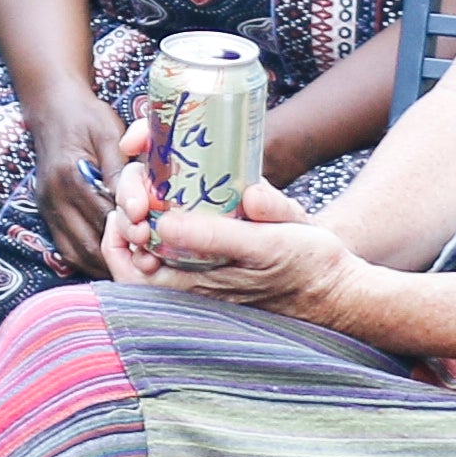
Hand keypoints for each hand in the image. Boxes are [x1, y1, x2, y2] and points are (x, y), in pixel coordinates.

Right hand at [24, 82, 131, 277]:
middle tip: (146, 266)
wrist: (52, 107)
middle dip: (117, 258)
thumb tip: (135, 207)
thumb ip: (119, 170)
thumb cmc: (86, 117)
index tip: (153, 245)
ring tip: (130, 269)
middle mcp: (53, 197)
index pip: (103, 219)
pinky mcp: (45, 211)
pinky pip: (65, 247)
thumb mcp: (108, 133)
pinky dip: (86, 259)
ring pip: (74, 253)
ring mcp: (46, 207)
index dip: (129, 235)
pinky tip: (109, 260)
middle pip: (87, 244)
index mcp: (70, 177)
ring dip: (102, 265)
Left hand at [136, 181, 350, 316]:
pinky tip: (178, 175)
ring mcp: (201, 261)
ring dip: (147, 198)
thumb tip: (166, 221)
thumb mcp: (268, 245)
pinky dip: (170, 198)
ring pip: (152, 232)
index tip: (132, 202)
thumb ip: (219, 236)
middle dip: (129, 206)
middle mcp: (188, 277)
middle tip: (144, 177)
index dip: (118, 235)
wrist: (337, 282)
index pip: (129, 269)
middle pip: (134, 245)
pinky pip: (179, 225)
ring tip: (154, 170)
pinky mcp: (218, 244)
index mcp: (191, 286)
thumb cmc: (306, 267)